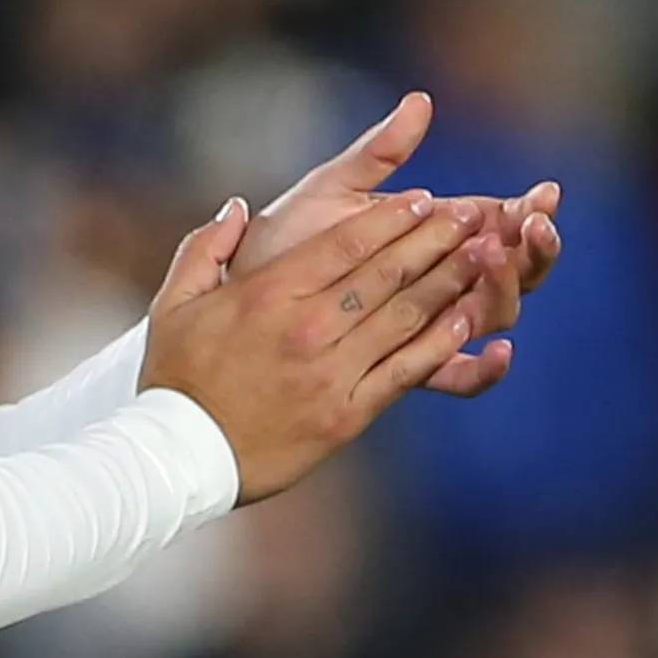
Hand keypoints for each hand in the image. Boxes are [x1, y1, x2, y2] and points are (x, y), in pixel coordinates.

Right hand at [141, 191, 506, 502]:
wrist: (180, 458)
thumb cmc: (176, 378)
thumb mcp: (175, 303)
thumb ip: (205, 248)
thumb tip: (237, 207)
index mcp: (268, 294)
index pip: (345, 244)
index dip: (391, 218)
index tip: (424, 199)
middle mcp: (306, 327)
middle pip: (385, 273)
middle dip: (434, 240)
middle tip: (470, 216)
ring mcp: (330, 372)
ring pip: (403, 317)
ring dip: (449, 283)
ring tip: (483, 257)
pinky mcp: (346, 414)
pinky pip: (403, 372)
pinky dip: (439, 344)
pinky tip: (467, 321)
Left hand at [241, 91, 564, 397]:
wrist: (236, 304)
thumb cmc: (282, 242)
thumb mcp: (330, 190)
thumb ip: (378, 152)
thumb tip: (421, 100)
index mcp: (429, 235)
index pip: (498, 221)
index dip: (527, 210)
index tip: (545, 194)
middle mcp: (438, 281)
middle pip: (511, 270)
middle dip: (533, 249)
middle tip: (536, 227)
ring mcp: (425, 325)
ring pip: (492, 316)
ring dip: (506, 291)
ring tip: (497, 262)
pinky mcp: (404, 367)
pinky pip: (459, 378)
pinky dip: (484, 371)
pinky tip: (499, 354)